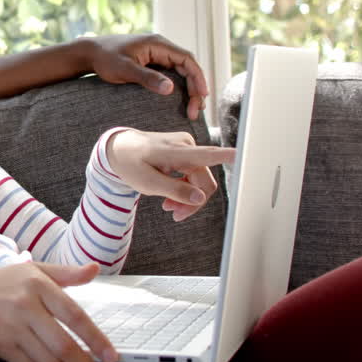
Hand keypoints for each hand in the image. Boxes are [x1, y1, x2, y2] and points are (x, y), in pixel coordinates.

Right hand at [0, 262, 115, 361]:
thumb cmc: (8, 283)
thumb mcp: (37, 270)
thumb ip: (68, 273)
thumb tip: (95, 269)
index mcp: (39, 285)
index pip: (74, 315)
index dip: (96, 339)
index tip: (111, 356)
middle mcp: (25, 306)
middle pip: (62, 345)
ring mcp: (10, 327)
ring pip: (47, 361)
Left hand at [79, 35, 208, 120]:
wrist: (90, 53)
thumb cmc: (105, 59)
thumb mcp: (125, 70)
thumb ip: (147, 78)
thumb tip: (171, 89)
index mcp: (158, 44)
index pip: (187, 59)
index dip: (198, 77)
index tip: (202, 95)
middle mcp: (161, 48)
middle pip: (187, 67)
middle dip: (195, 88)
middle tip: (196, 110)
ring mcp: (157, 55)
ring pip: (181, 72)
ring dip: (189, 89)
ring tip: (193, 109)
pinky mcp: (152, 63)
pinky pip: (171, 75)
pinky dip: (179, 88)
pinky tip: (180, 102)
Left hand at [106, 129, 236, 220]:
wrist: (119, 149)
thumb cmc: (130, 163)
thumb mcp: (146, 183)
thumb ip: (174, 191)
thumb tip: (201, 198)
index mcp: (176, 152)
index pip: (206, 155)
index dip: (226, 157)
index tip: (241, 154)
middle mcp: (186, 146)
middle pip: (204, 182)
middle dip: (192, 201)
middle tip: (174, 215)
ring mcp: (188, 147)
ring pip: (200, 181)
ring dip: (188, 197)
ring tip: (168, 207)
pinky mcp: (187, 151)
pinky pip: (195, 175)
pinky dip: (185, 188)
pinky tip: (170, 197)